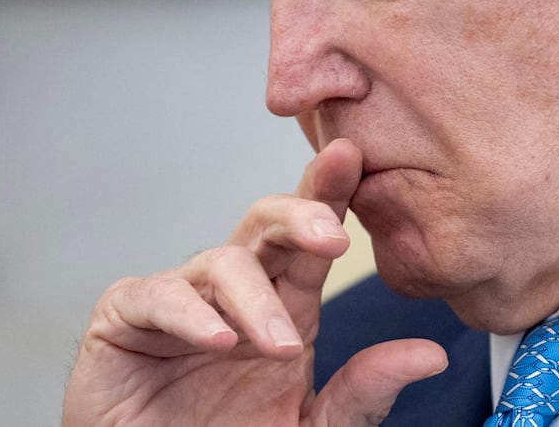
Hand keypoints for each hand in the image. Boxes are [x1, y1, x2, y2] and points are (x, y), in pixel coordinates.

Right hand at [61, 139, 446, 425]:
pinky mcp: (126, 320)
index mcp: (286, 304)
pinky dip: (188, 314)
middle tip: (332, 237)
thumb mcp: (313, 426)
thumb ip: (365, 391)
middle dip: (301, 213)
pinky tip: (217, 340)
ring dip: (256, 300)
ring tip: (279, 347)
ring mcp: (180, 301)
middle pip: (267, 223)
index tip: (354, 159)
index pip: (311, 237)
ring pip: (221, 261)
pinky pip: (155, 295)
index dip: (329, 192)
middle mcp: (236, 292)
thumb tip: (432, 355)